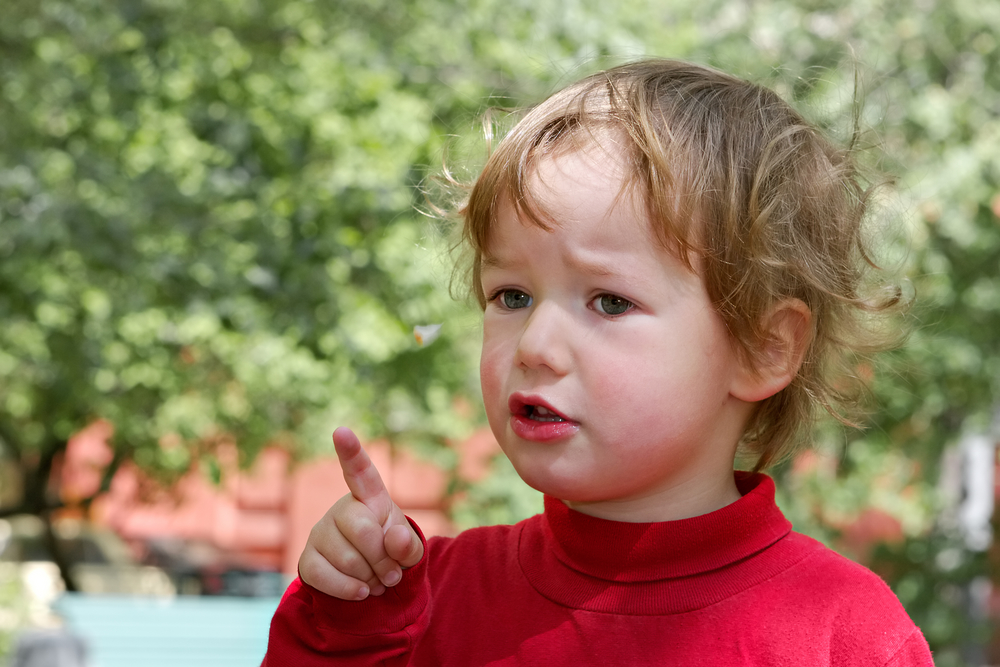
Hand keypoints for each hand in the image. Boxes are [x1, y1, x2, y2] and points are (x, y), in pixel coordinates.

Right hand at [298, 427, 423, 599]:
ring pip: (347, 560)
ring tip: (377, 580)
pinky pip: (325, 577)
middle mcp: (341, 508)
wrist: (369, 579)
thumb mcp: (409, 549)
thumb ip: (408, 544)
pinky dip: (349, 590)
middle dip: (383, 559)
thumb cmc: (391, 553)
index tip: (341, 431)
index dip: (351, 451)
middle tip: (392, 573)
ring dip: (371, 579)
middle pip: (363, 531)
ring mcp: (320, 532)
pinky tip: (361, 591)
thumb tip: (394, 539)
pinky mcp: (307, 558)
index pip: (361, 471)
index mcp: (369, 497)